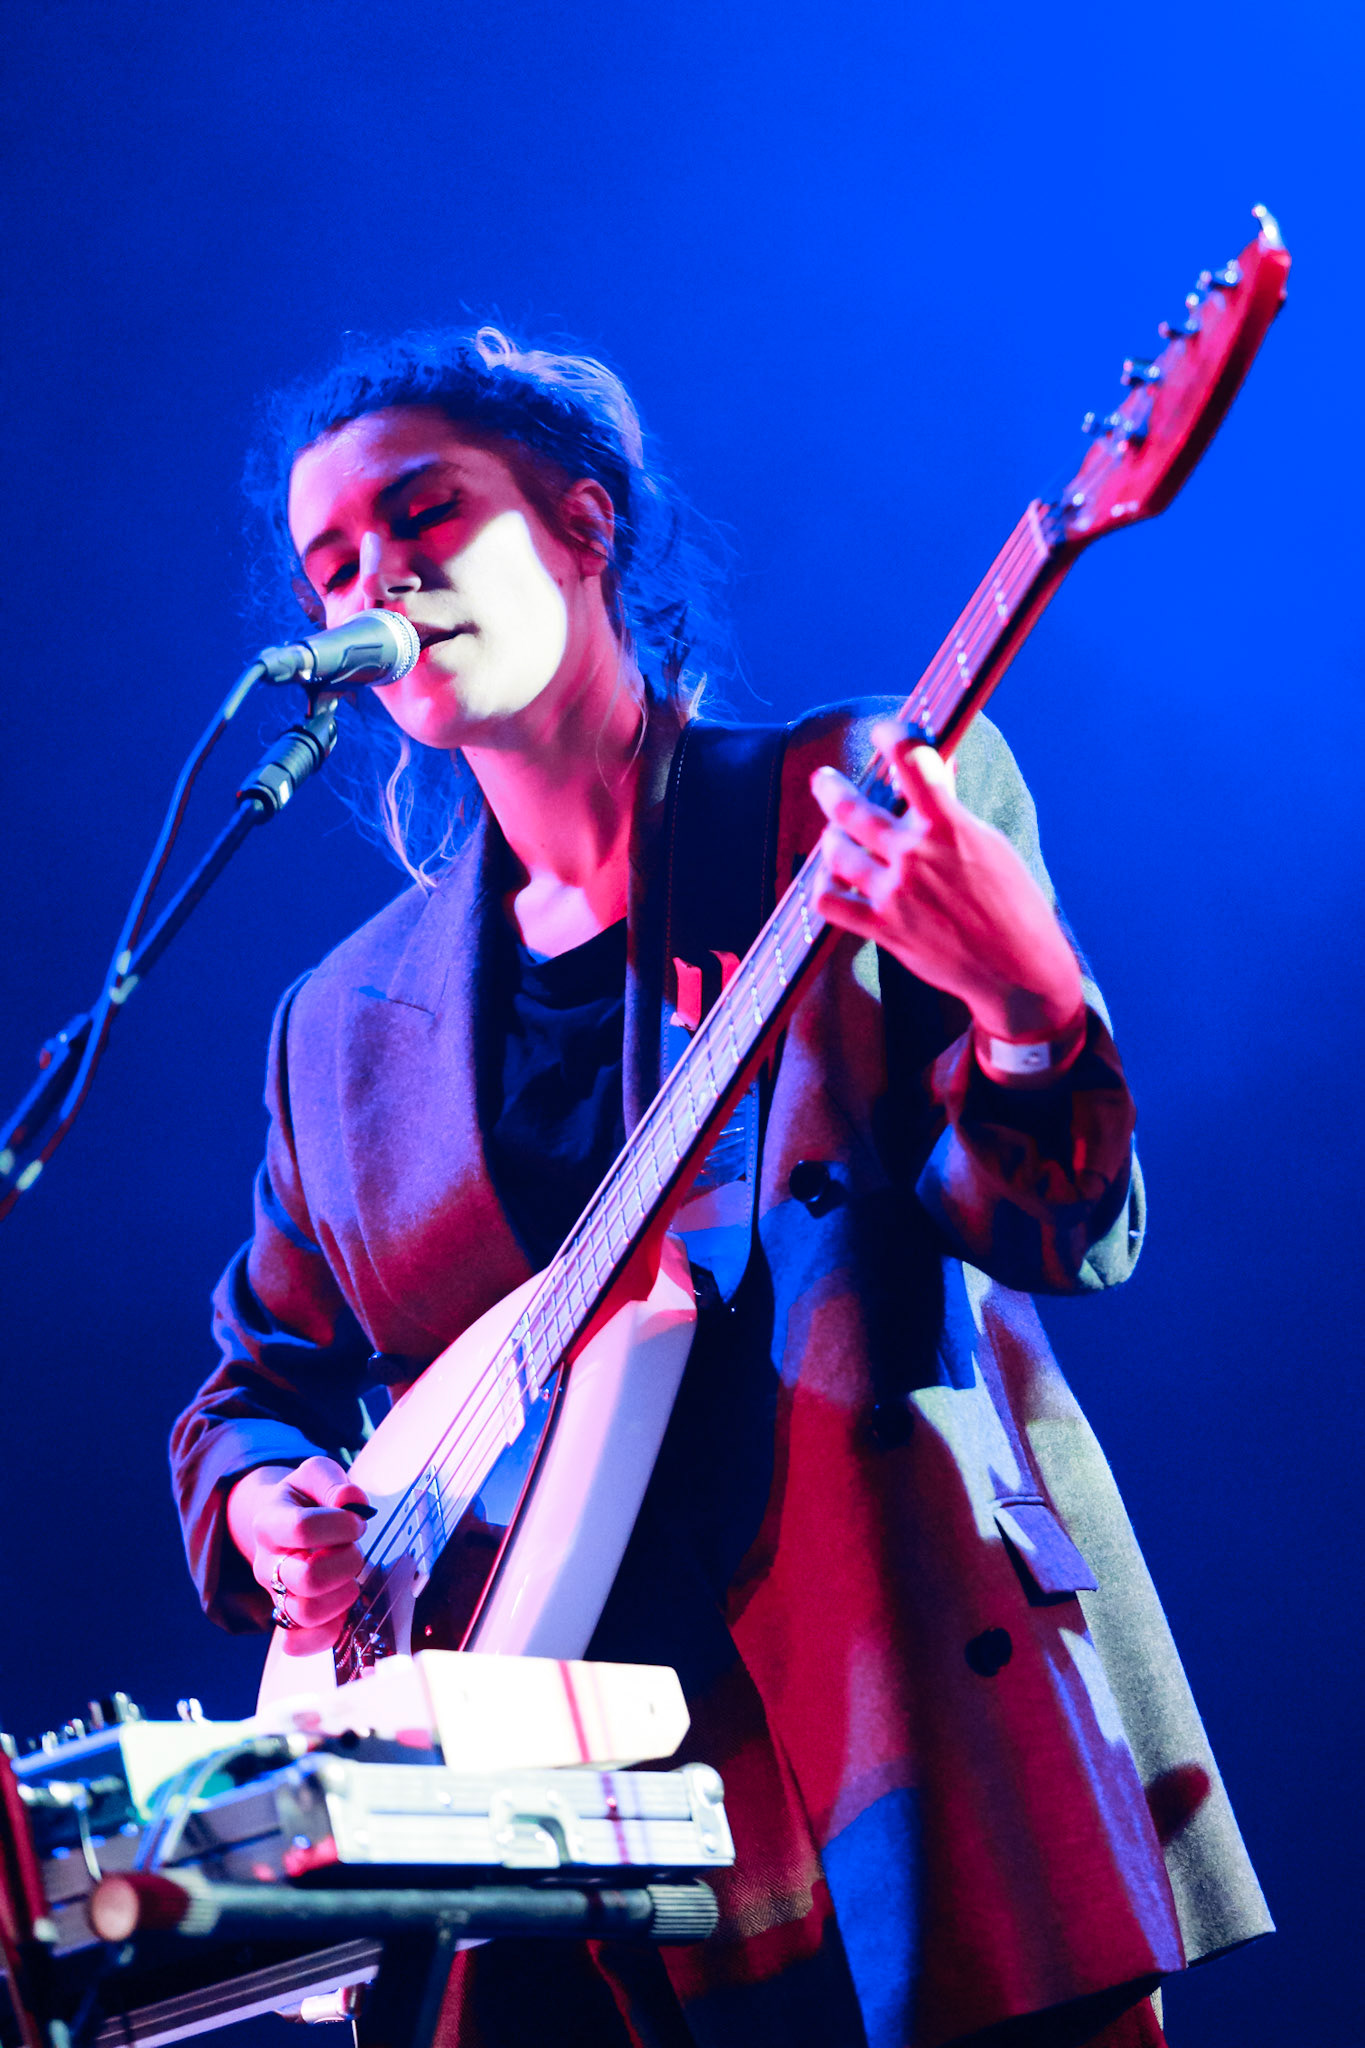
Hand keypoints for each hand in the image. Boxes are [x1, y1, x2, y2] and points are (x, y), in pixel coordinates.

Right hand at [226, 1456, 370, 1651]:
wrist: (283, 1523)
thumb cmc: (306, 1500)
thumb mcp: (316, 1475)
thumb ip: (333, 1482)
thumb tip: (350, 1502)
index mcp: (269, 1523)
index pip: (302, 1528)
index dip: (340, 1525)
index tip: (357, 1521)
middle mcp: (267, 1564)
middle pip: (306, 1578)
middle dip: (346, 1563)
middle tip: (355, 1551)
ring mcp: (275, 1596)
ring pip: (304, 1613)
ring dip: (342, 1596)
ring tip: (351, 1578)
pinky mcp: (288, 1622)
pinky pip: (298, 1644)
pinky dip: (326, 1633)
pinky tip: (343, 1610)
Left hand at [811, 721, 1083, 1050]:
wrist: (1017, 972)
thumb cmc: (1014, 905)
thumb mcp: (991, 848)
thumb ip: (954, 808)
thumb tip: (940, 766)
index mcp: (948, 829)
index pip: (913, 763)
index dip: (892, 738)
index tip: (883, 731)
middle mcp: (915, 856)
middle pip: (852, 810)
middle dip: (831, 789)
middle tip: (824, 781)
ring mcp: (894, 893)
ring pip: (835, 852)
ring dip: (830, 839)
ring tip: (833, 836)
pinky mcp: (883, 928)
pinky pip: (830, 902)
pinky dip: (822, 888)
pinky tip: (828, 882)